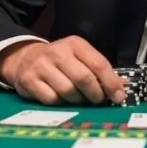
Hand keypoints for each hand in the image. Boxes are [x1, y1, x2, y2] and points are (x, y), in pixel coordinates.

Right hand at [0, 36, 124, 105]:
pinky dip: (60, 103)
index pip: (98, 63)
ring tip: (78, 98)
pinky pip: (51, 99)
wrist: (24, 58)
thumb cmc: (60, 61)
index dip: (111, 82)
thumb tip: (122, 87)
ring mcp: (42, 66)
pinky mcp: (29, 80)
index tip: (119, 97)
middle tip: (98, 101)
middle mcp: (58, 52)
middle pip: (83, 78)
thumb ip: (98, 70)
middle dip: (95, 94)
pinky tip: (60, 98)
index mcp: (75, 44)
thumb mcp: (79, 57)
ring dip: (77, 100)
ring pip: (68, 91)